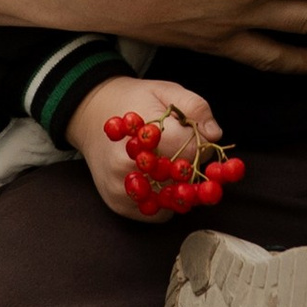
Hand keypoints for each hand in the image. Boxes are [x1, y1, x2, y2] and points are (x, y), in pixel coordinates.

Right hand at [69, 75, 223, 216]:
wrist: (91, 114)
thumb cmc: (134, 101)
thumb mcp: (167, 91)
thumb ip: (195, 107)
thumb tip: (215, 134)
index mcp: (145, 137)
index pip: (193, 153)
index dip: (203, 146)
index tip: (198, 138)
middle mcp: (129, 168)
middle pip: (183, 183)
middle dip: (191, 171)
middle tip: (186, 156)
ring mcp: (122, 189)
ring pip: (170, 204)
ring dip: (179, 191)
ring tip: (171, 169)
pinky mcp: (118, 205)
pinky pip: (155, 215)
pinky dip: (165, 203)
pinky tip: (161, 183)